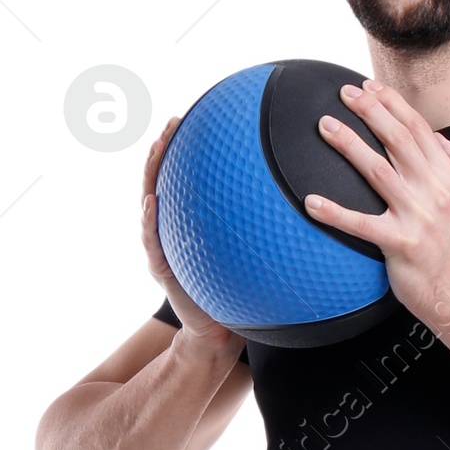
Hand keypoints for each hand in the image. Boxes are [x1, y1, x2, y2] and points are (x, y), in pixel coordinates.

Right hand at [142, 115, 242, 352]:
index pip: (184, 179)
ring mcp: (162, 247)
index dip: (184, 148)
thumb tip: (300, 194)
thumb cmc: (237, 289)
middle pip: (162, 181)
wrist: (219, 331)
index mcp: (190, 222)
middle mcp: (172, 230)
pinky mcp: (162, 269)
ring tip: (156, 148)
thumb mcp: (249, 252)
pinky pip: (152, 241)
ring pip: (150, 204)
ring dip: (151, 175)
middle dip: (163, 150)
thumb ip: (259, 225)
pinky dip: (149, 220)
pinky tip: (151, 202)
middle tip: (172, 122)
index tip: (191, 118)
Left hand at [306, 80, 449, 334]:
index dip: (392, 104)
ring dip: (349, 144)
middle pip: (398, 140)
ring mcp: (418, 218)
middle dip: (369, 111)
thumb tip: (438, 137)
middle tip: (344, 94)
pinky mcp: (400, 245)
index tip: (369, 87)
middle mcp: (436, 192)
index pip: (419, 129)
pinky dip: (335, 212)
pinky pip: (361, 224)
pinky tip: (312, 203)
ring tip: (326, 126)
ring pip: (378, 170)